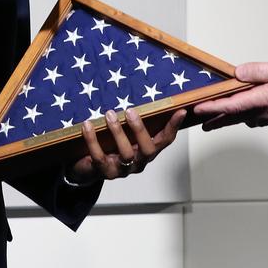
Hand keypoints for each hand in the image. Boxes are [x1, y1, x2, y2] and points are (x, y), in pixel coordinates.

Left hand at [67, 106, 185, 182]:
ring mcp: (123, 169)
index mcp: (146, 151)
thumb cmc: (108, 146)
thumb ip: (131, 121)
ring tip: (109, 114)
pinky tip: (87, 125)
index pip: (165, 140)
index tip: (180, 111)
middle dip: (140, 129)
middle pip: (148, 149)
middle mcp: (139, 162)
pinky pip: (99, 157)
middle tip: (130, 111)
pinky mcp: (104, 172)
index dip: (173, 127)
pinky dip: (93, 140)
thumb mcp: (123, 133)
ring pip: (126, 153)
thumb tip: (138, 94)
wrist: (87, 169)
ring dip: (118, 132)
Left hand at [193, 58, 267, 129]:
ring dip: (229, 120)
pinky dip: (244, 118)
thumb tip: (238, 73)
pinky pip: (256, 119)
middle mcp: (265, 111)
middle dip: (216, 120)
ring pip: (244, 119)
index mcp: (262, 99)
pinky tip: (245, 115)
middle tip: (201, 124)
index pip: (230, 105)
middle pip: (234, 117)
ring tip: (217, 120)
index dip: (212, 108)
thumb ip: (258, 71)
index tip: (198, 110)